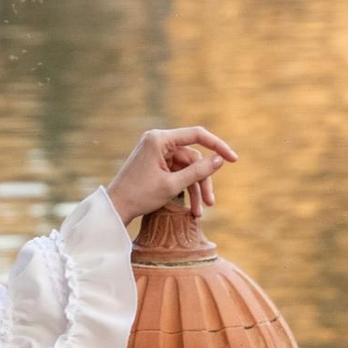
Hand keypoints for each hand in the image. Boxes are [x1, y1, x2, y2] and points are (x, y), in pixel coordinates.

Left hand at [106, 126, 237, 225]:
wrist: (114, 209)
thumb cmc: (139, 196)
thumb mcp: (172, 185)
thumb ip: (198, 171)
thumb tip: (220, 159)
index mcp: (160, 139)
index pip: (197, 135)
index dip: (217, 146)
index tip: (233, 159)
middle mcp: (158, 141)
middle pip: (192, 158)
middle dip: (202, 181)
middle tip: (211, 203)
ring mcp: (156, 153)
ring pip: (186, 168)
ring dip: (194, 189)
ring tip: (199, 212)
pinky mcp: (155, 164)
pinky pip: (177, 173)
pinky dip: (184, 188)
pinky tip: (191, 208)